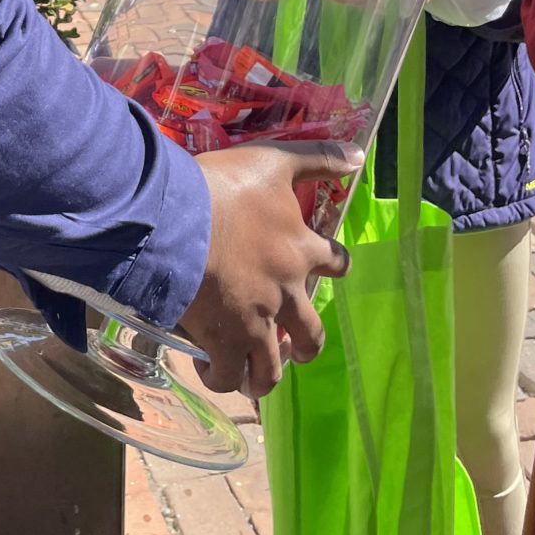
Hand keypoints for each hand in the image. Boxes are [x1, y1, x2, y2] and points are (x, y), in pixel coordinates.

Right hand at [179, 140, 361, 398]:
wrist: (176, 221)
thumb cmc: (223, 188)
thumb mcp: (273, 162)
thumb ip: (316, 158)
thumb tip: (359, 154)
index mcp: (300, 250)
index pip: (335, 264)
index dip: (335, 267)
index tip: (331, 269)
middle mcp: (286, 293)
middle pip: (310, 334)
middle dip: (305, 346)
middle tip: (295, 350)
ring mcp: (256, 322)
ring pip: (271, 368)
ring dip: (264, 376)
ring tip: (254, 379)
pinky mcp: (224, 340)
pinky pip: (229, 373)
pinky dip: (222, 376)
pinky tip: (213, 371)